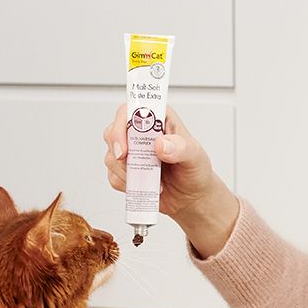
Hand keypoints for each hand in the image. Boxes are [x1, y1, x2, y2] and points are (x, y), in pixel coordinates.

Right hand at [103, 104, 239, 255]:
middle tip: (130, 163)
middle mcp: (141, 134)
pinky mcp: (126, 172)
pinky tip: (145, 186)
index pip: (131, 110)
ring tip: (151, 179)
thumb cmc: (195, 171)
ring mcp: (132, 153)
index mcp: (158, 119)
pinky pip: (113, 177)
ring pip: (111, 157)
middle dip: (119, 150)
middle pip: (113, 132)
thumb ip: (181, 147)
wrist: (192, 197)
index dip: (122, 124)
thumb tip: (160, 144)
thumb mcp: (195, 156)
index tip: (126, 146)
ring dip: (126, 172)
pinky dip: (126, 185)